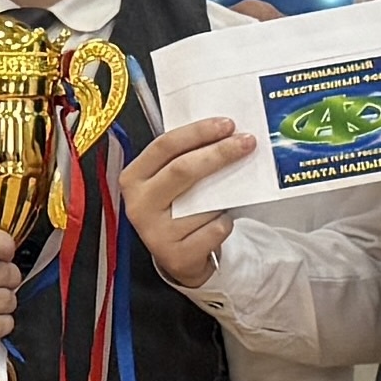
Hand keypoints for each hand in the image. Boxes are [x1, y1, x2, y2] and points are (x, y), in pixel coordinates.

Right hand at [117, 115, 258, 287]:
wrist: (178, 256)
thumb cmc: (178, 208)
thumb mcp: (170, 181)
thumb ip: (186, 157)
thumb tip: (225, 133)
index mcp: (134, 178)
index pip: (164, 146)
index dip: (198, 132)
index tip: (227, 124)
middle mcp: (139, 204)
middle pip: (182, 170)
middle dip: (219, 152)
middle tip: (247, 142)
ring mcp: (155, 233)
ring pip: (204, 203)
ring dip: (225, 197)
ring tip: (224, 200)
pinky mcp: (176, 256)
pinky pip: (215, 229)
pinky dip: (225, 222)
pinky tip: (216, 224)